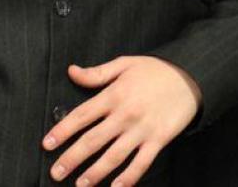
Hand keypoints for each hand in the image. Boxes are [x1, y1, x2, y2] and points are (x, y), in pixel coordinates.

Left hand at [43, 56, 201, 185]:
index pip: (81, 116)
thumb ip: (96, 73)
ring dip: (95, 173)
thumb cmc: (154, 69)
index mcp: (113, 95)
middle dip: (71, 158)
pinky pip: (141, 163)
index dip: (62, 131)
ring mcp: (142, 129)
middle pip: (92, 140)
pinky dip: (128, 178)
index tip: (47, 144)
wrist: (190, 76)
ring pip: (113, 156)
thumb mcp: (124, 64)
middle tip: (55, 173)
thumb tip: (71, 71)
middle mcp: (124, 115)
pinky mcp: (158, 140)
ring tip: (80, 185)